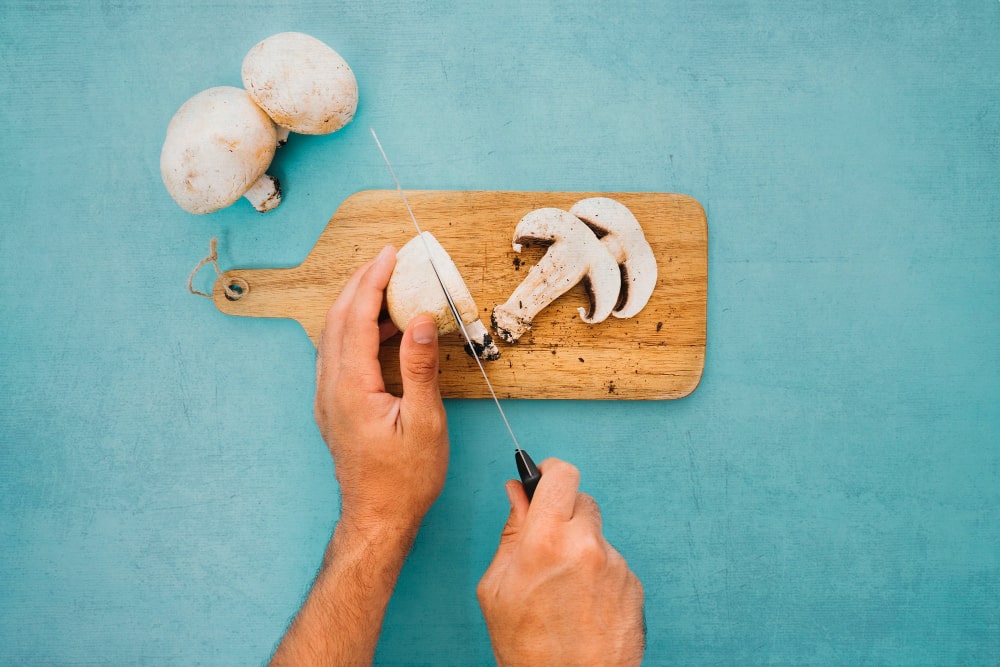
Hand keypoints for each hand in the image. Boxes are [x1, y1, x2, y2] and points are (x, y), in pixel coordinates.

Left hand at [314, 245, 448, 533]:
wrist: (377, 518)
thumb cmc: (405, 478)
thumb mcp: (424, 423)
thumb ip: (420, 368)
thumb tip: (420, 320)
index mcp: (351, 387)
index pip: (357, 318)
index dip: (372, 281)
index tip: (389, 255)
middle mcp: (331, 388)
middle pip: (337, 319)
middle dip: (360, 283)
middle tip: (385, 260)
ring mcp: (328, 398)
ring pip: (333, 336)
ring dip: (355, 304)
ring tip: (386, 287)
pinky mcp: (333, 407)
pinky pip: (338, 354)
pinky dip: (356, 329)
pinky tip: (382, 331)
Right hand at [477, 459, 644, 665]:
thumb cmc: (526, 647)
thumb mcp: (496, 587)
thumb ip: (511, 531)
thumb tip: (517, 492)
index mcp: (547, 541)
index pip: (562, 475)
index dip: (550, 471)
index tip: (544, 477)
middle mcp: (587, 546)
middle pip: (582, 500)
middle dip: (564, 515)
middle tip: (548, 544)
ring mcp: (616, 566)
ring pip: (596, 535)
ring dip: (582, 548)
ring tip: (564, 590)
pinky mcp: (634, 585)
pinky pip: (612, 563)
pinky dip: (599, 574)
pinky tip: (583, 604)